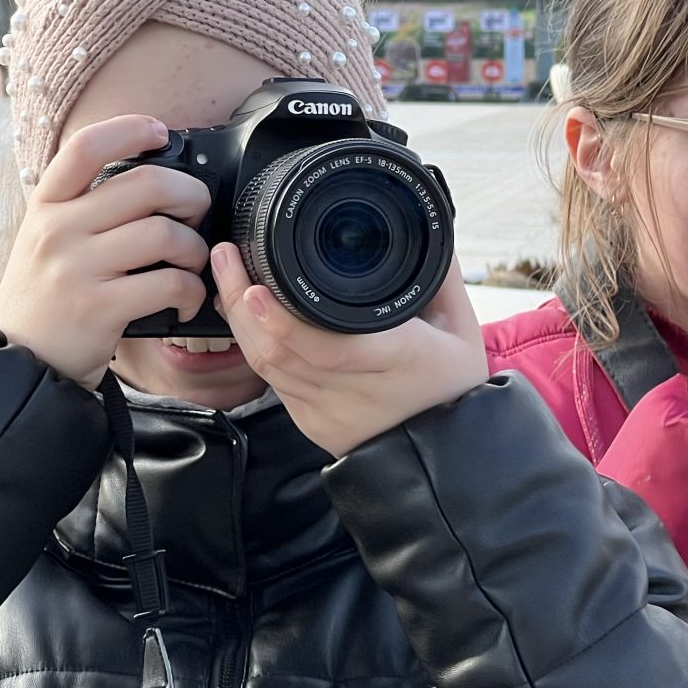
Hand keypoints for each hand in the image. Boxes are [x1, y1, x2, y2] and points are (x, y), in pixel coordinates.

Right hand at [0, 115, 212, 388]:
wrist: (21, 360)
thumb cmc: (48, 296)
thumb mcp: (48, 239)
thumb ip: (86, 208)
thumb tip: (153, 180)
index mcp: (47, 205)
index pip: (85, 148)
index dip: (128, 130)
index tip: (159, 132)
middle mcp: (58, 229)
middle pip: (147, 185)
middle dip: (191, 196)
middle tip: (196, 215)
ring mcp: (77, 268)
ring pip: (165, 233)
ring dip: (195, 250)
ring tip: (190, 266)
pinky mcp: (99, 307)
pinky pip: (169, 283)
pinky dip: (191, 291)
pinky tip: (185, 301)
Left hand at [210, 244, 490, 456]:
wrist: (444, 457)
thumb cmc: (454, 390)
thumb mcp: (461, 329)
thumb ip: (440, 278)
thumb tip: (425, 230)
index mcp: (393, 361)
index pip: (328, 347)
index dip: (284, 321)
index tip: (255, 289)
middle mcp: (350, 390)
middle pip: (279, 350)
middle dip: (242, 300)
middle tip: (226, 255)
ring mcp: (324, 411)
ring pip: (266, 365)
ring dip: (239, 319)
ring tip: (227, 275)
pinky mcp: (310, 423)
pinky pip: (271, 382)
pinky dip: (254, 345)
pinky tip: (244, 316)